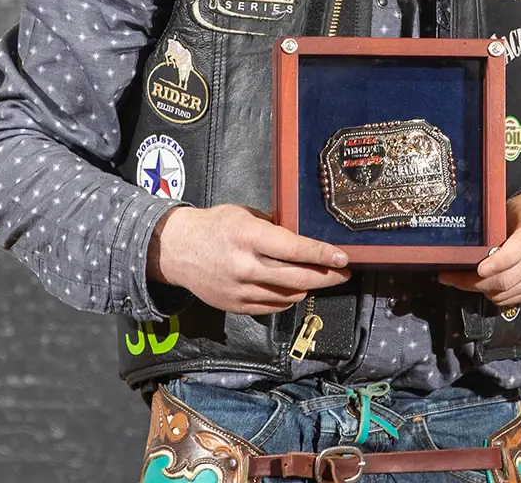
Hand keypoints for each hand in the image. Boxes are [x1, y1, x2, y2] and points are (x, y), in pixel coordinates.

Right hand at [148, 204, 350, 314]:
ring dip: (309, 287)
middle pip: (298, 278)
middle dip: (327, 277)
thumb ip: (274, 227)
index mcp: (249, 237)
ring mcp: (241, 290)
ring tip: (319, 278)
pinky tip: (294, 288)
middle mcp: (246, 266)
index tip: (343, 258)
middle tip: (343, 273)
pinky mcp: (237, 307)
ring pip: (290, 295)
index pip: (294, 249)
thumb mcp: (244, 214)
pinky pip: (274, 306)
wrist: (177, 251)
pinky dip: (289, 298)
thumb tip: (304, 237)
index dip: (322, 255)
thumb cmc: (214, 226)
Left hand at [437, 192, 520, 306]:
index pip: (520, 248)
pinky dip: (495, 295)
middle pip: (508, 278)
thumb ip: (495, 228)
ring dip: (482, 290)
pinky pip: (513, 299)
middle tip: (453, 277)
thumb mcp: (512, 209)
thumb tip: (467, 245)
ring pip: (507, 293)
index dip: (497, 262)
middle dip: (475, 282)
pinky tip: (483, 286)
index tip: (478, 268)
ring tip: (462, 281)